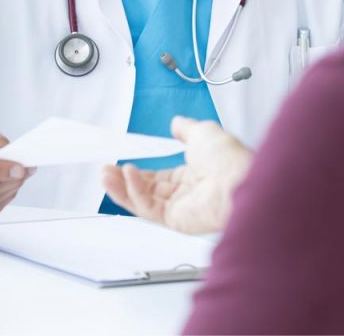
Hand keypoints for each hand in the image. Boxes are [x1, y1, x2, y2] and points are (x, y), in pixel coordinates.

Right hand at [102, 117, 252, 233]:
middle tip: (106, 170)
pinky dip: (134, 192)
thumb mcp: (203, 131)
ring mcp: (180, 209)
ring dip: (122, 187)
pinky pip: (148, 207)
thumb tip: (177, 123)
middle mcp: (186, 194)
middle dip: (124, 180)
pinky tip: (126, 175)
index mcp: (193, 175)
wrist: (238, 179)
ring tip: (106, 174)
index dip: (139, 172)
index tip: (122, 164)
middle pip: (147, 190)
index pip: (159, 178)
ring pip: (142, 200)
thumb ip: (186, 128)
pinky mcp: (175, 221)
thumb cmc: (227, 158)